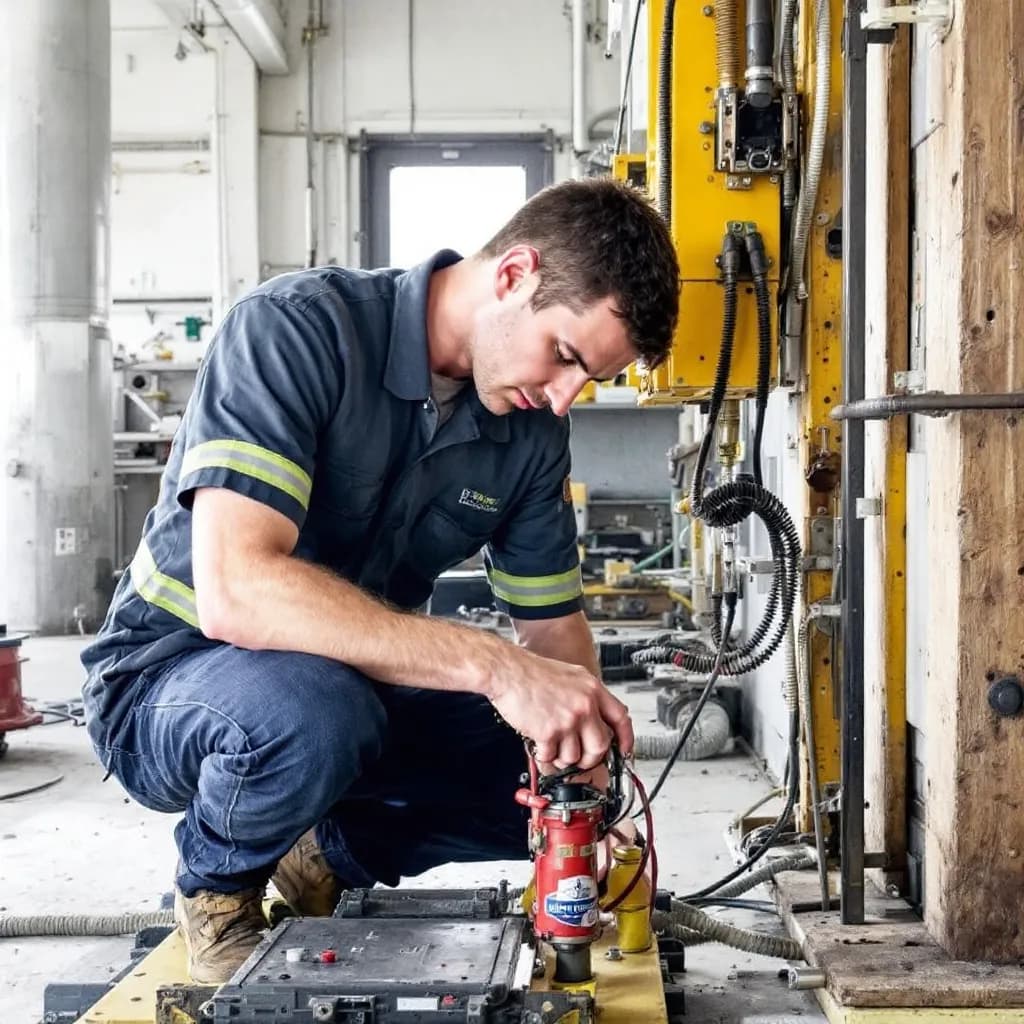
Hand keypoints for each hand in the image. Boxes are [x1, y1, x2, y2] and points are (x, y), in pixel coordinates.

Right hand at [486, 645, 633, 769]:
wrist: (508, 670)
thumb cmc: (532, 672)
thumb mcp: (570, 675)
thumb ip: (586, 696)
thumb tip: (595, 719)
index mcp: (592, 689)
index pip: (621, 718)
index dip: (626, 738)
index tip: (624, 750)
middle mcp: (584, 704)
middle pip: (601, 745)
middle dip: (590, 758)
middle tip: (579, 758)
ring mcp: (568, 719)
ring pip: (575, 756)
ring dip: (562, 758)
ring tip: (552, 746)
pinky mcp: (549, 731)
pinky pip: (551, 756)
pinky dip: (544, 755)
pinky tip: (539, 743)